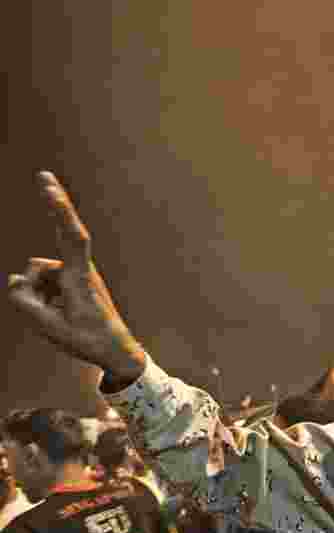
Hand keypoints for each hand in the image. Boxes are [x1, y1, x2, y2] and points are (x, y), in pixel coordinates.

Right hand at [8, 173, 145, 382]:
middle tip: (43, 175)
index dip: (60, 212)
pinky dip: (42, 299)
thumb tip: (15, 279)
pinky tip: (57, 314)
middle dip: (49, 221)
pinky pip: (43, 284)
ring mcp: (75, 274)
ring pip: (37, 275)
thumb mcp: (47, 326)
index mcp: (80, 278)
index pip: (72, 237)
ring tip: (57, 318)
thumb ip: (23, 300)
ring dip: (37, 296)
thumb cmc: (86, 339)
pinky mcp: (71, 280)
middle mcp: (79, 270)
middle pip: (56, 242)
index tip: (49, 188)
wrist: (114, 351)